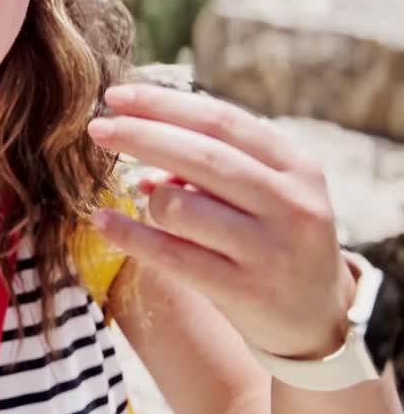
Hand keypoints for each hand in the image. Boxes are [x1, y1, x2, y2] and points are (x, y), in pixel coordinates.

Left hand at [86, 83, 357, 359]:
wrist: (317, 317)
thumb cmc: (272, 237)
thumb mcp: (264, 193)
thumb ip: (212, 165)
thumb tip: (142, 148)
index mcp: (297, 167)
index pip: (221, 121)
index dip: (163, 105)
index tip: (115, 97)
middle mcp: (290, 204)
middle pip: (200, 156)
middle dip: (140, 136)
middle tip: (96, 128)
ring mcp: (270, 250)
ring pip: (180, 206)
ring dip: (148, 197)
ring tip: (141, 197)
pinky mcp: (245, 291)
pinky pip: (170, 255)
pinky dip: (129, 234)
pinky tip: (102, 220)